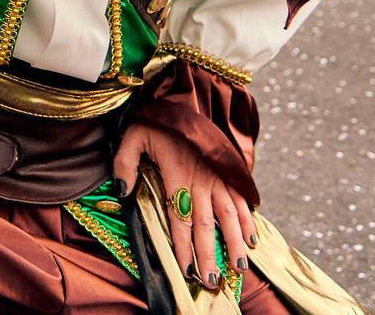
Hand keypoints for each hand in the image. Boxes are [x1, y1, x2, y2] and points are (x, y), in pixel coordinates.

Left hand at [113, 120, 251, 290]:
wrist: (187, 94)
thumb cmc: (157, 118)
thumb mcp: (132, 135)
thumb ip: (124, 163)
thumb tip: (122, 191)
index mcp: (176, 175)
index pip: (179, 219)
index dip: (183, 246)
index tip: (186, 269)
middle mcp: (201, 179)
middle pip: (206, 224)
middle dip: (209, 254)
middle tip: (211, 281)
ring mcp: (218, 175)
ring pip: (229, 215)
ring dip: (234, 243)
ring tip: (239, 268)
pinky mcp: (229, 169)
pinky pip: (242, 198)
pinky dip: (249, 219)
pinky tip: (253, 238)